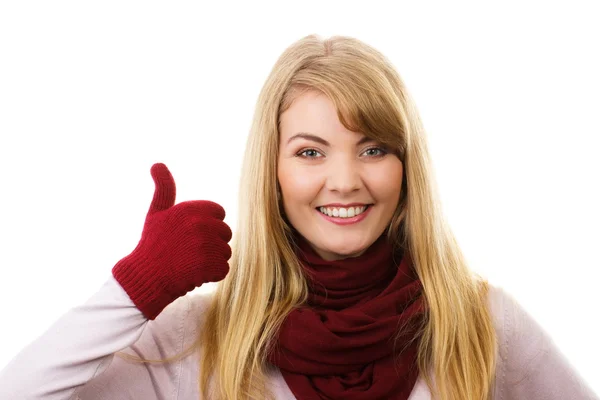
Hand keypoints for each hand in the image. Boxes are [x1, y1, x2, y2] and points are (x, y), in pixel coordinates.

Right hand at [112, 163, 231, 319]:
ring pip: (225, 252)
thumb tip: (157, 163)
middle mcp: (200, 224)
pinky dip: (212, 274)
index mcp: (191, 208)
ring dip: (212, 260)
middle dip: (212, 243)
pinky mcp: (209, 266)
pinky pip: (223, 269)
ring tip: (190, 262)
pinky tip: (194, 274)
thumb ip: (164, 188)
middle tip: (190, 251)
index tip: (191, 235)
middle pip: (225, 233)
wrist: (145, 277)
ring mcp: (206, 245)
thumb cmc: (153, 244)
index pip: (219, 213)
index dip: (208, 225)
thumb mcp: (156, 212)